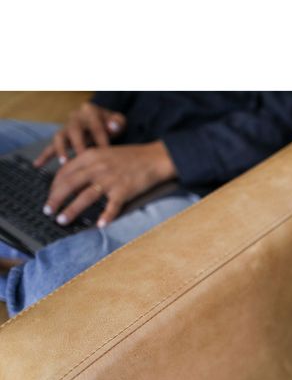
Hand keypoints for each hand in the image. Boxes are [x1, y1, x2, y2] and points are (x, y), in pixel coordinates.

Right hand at [34, 102, 126, 166]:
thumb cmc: (112, 124)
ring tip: (64, 163)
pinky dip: (44, 155)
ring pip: (60, 137)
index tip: (106, 154)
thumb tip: (113, 126)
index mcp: (90, 111)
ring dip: (60, 150)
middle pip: (74, 130)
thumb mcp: (118, 120)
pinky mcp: (62, 138)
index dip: (101, 140)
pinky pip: (51, 146)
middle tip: (83, 159)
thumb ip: (117, 122)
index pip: (96, 126)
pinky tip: (38, 164)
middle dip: (78, 145)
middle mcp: (75, 117)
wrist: (102, 121)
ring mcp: (66, 128)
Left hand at [43, 142, 176, 227]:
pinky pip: (112, 206)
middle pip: (69, 184)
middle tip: (47, 211)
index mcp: (90, 156)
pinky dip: (105, 217)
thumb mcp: (105, 153)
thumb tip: (72, 178)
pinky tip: (99, 226)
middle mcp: (97, 167)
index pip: (65, 172)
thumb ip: (88, 163)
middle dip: (55, 199)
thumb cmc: (131, 157)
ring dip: (71, 210)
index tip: (50, 197)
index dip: (54, 186)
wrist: (155, 158)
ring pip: (85, 197)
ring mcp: (111, 180)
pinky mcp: (124, 191)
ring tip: (62, 220)